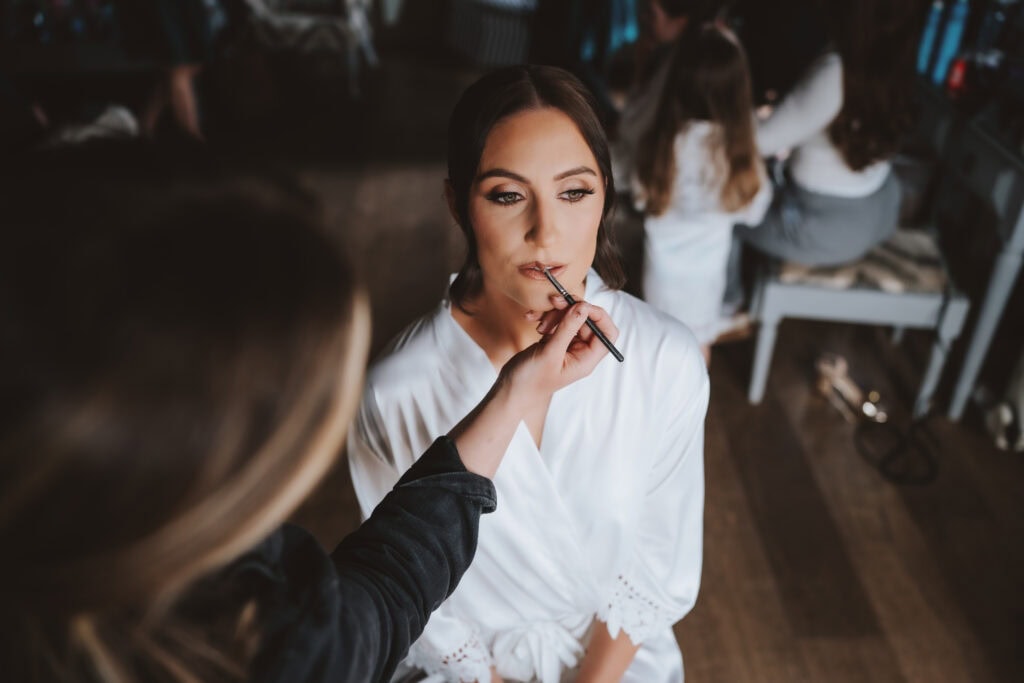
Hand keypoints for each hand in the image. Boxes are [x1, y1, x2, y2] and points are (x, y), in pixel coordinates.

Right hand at [448, 299, 618, 478]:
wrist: (510, 390)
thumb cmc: (531, 380)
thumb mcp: (550, 352)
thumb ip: (568, 328)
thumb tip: (584, 307)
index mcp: (587, 359)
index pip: (607, 333)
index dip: (599, 315)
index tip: (581, 305)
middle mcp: (580, 352)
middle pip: (587, 320)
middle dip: (570, 310)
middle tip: (555, 302)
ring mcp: (567, 346)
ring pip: (570, 318)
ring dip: (554, 314)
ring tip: (539, 324)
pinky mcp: (553, 341)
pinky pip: (555, 322)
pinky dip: (545, 318)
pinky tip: (531, 320)